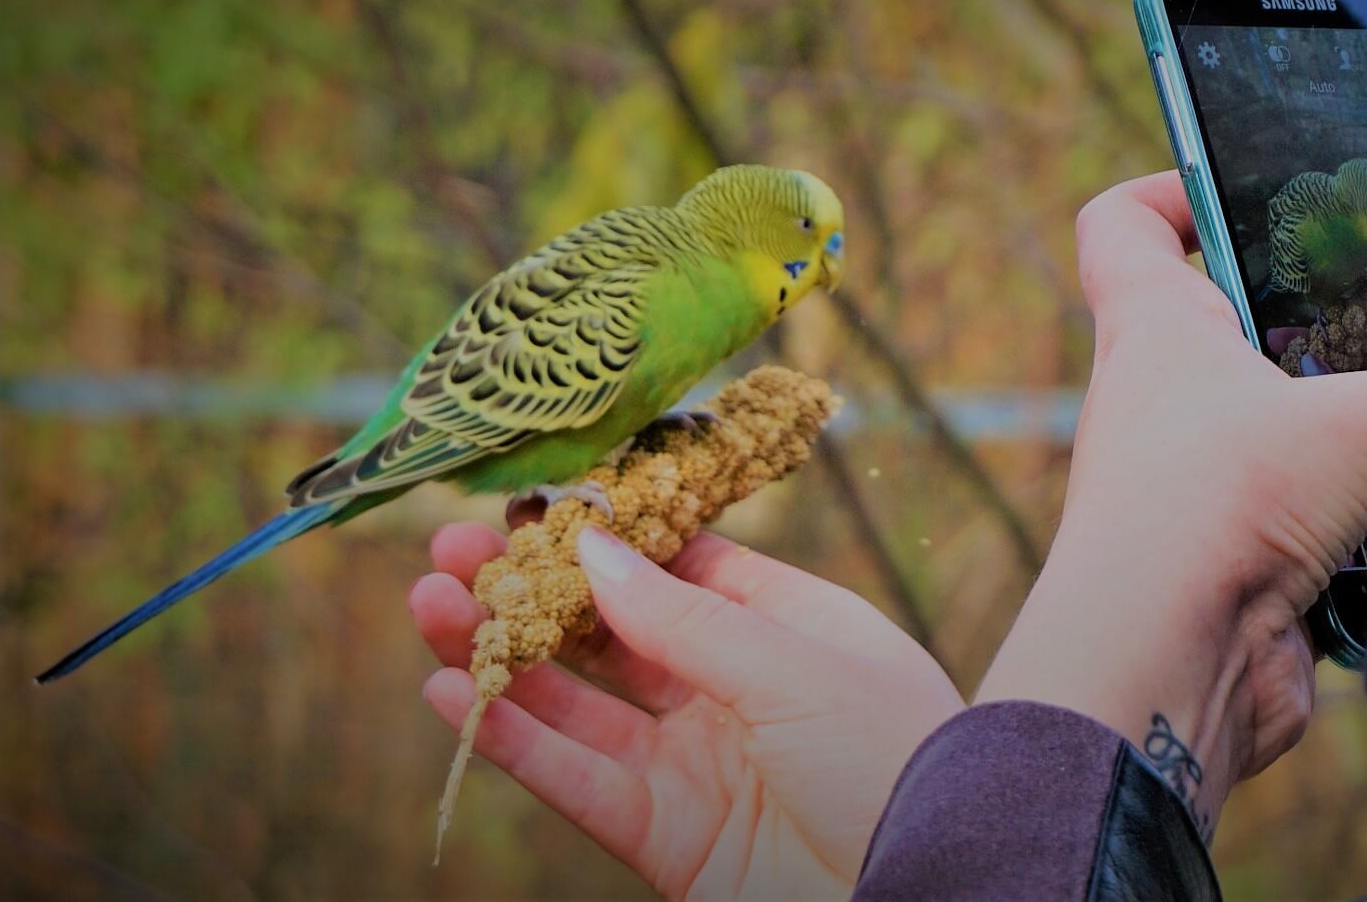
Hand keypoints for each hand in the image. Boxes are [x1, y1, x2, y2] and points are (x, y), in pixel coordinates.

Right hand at [412, 520, 963, 899]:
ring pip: (576, 699)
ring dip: (499, 654)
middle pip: (610, 629)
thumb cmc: (894, 751)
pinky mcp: (667, 835)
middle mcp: (730, 687)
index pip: (675, 564)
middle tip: (450, 545)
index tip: (527, 502)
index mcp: (780, 624)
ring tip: (428, 604)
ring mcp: (695, 761)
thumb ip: (684, 617)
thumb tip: (595, 546)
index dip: (600, 535)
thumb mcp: (793, 663)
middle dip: (530, 588)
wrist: (939, 876)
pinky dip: (512, 739)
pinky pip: (575, 779)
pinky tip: (449, 692)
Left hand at [977, 171, 1366, 831]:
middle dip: (1337, 326)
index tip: (1240, 184)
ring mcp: (1197, 493)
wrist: (1169, 661)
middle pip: (1244, 332)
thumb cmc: (1225, 499)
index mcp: (1156, 329)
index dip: (1171, 189)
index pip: (1125, 226)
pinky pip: (1320, 531)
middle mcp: (1163, 405)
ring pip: (1295, 440)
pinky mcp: (1238, 572)